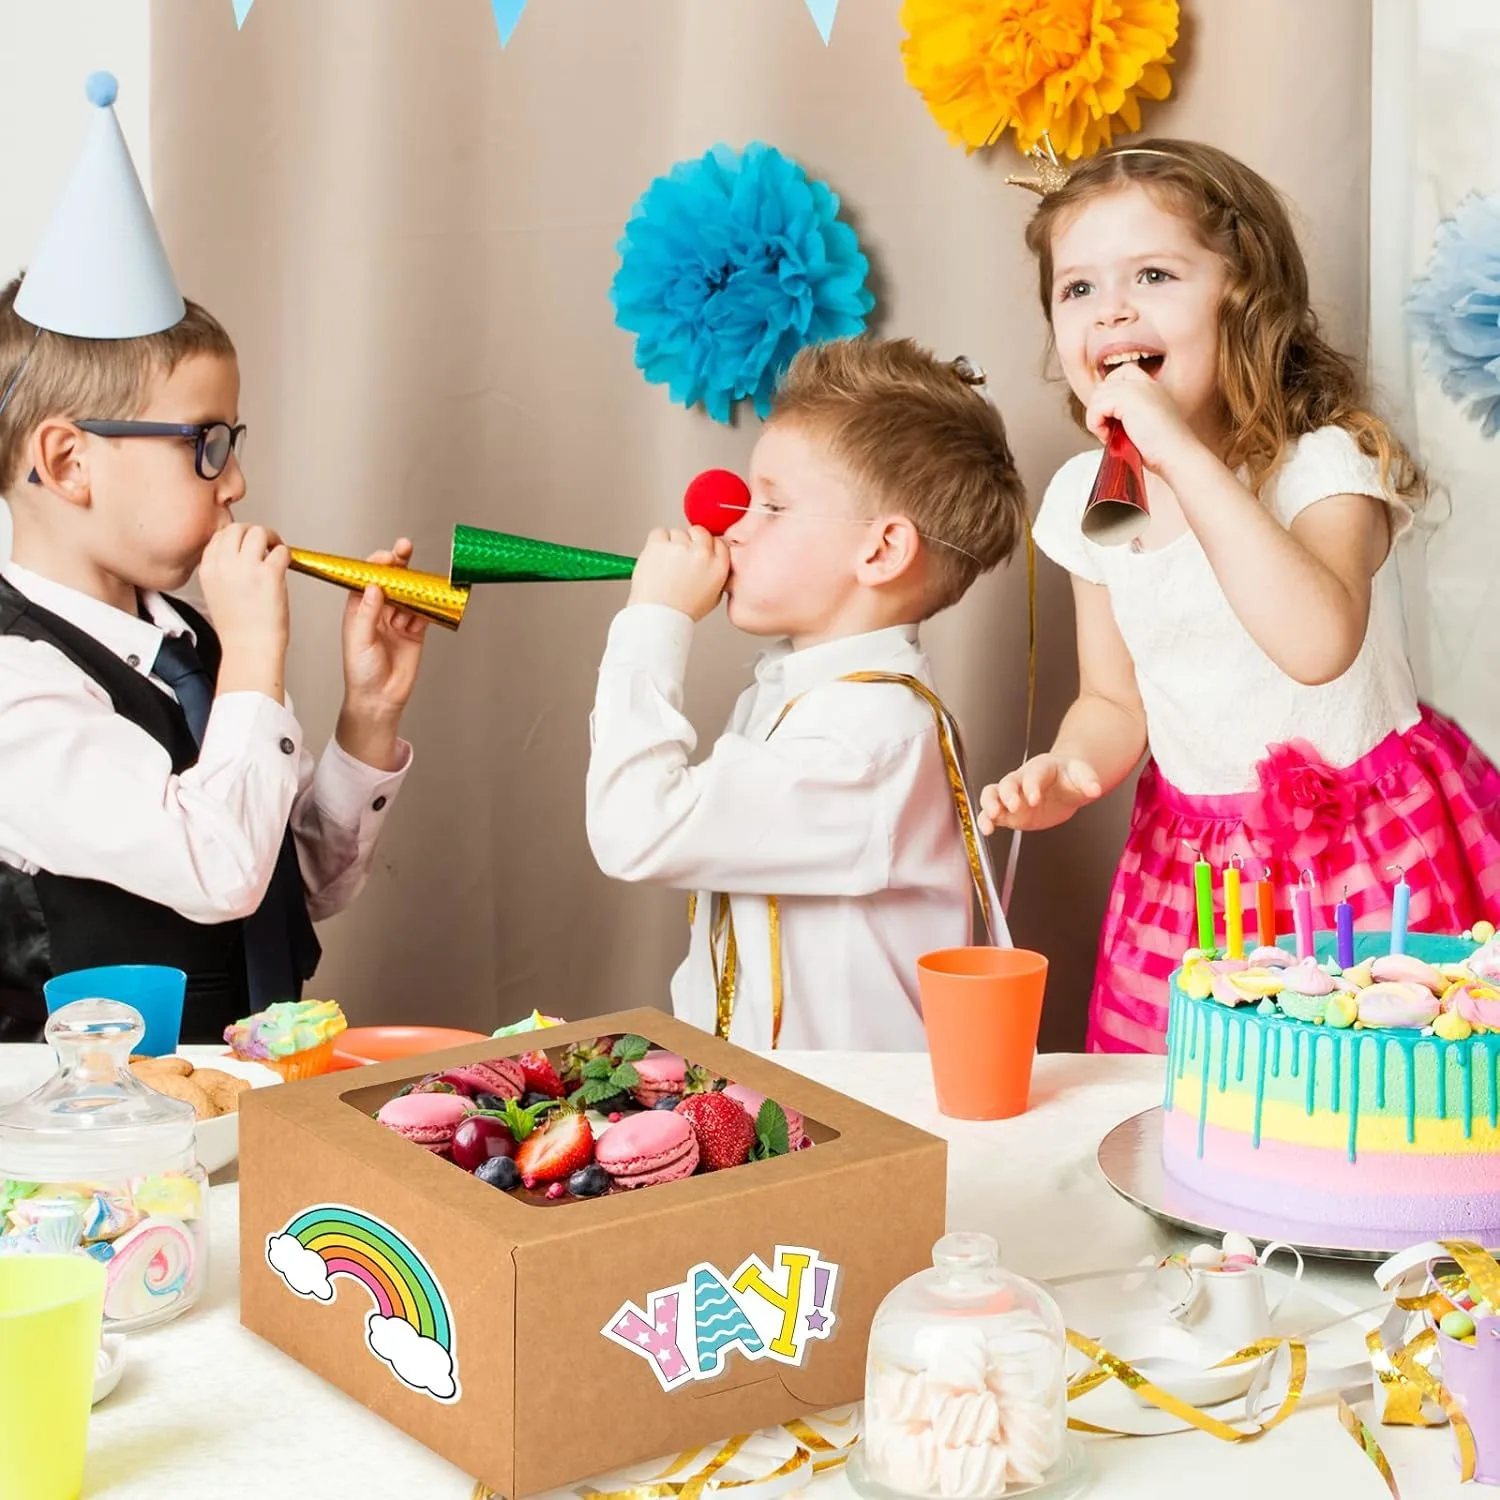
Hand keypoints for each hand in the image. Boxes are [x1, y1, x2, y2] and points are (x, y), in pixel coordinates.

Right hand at [199, 523, 290, 670]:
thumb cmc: (238, 627)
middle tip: (265, 543)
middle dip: (253, 532)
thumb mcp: (216, 593)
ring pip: (258, 532)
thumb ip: (222, 570)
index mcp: (208, 569)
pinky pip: (281, 550)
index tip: (246, 544)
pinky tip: (284, 566)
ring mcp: (247, 567)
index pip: (218, 536)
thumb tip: (239, 554)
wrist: (249, 648)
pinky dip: (286, 554)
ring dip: (271, 538)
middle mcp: (224, 564)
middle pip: (237, 528)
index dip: (236, 537)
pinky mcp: (269, 573)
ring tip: (275, 551)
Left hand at [336, 538, 428, 769]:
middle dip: (397, 565)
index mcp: (358, 610)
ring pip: (408, 595)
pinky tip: (433, 596)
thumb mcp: (359, 640)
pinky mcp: (414, 632)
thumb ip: (367, 613)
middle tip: (405, 548)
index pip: (368, 580)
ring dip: (415, 584)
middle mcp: (378, 612)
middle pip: (390, 582)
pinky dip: (429, 605)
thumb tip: (375, 586)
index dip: (376, 566)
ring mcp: (397, 621)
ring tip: (422, 573)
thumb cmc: (361, 673)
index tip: (386, 557)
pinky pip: (424, 613)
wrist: (380, 699)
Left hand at [628, 526, 728, 621]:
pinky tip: (656, 558)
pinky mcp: (659, 544)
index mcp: (718, 566)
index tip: (699, 551)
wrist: (658, 617)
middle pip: (699, 532)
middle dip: (690, 541)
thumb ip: (716, 575)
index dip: (707, 546)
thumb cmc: (681, 612)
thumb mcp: (713, 597)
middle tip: (680, 556)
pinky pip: (659, 533)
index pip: (719, 542)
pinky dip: (656, 543)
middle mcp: (701, 554)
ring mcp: (680, 547)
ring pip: (677, 532)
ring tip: (665, 564)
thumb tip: (712, 561)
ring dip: (671, 544)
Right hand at [978, 753, 1102, 833]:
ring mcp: (1013, 795)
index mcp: (1041, 768)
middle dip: (1008, 795)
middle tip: (1015, 807)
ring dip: (989, 805)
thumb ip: (1089, 781)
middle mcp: (1022, 779)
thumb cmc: (1070, 776)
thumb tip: (1095, 789)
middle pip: (1008, 782)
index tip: (1034, 798)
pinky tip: (987, 829)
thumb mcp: (1083, 775)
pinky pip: (991, 813)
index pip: (1033, 774)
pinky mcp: (1009, 811)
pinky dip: (986, 820)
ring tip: (991, 818)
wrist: (1064, 784)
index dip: (1032, 786)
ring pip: (993, 794)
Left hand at [1083, 362, 1203, 480]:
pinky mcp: (1127, 399)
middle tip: (1109, 433)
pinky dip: (1095, 424)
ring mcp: (1137, 388)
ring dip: (1096, 419)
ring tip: (1110, 437)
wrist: (1178, 456)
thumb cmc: (1163, 452)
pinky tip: (1108, 437)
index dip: (1110, 395)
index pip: (1122, 374)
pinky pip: (1096, 407)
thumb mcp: (1144, 427)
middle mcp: (1146, 383)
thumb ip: (1127, 416)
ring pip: (1098, 396)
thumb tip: (1102, 419)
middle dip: (1100, 409)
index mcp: (1153, 388)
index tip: (1113, 420)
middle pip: (1105, 385)